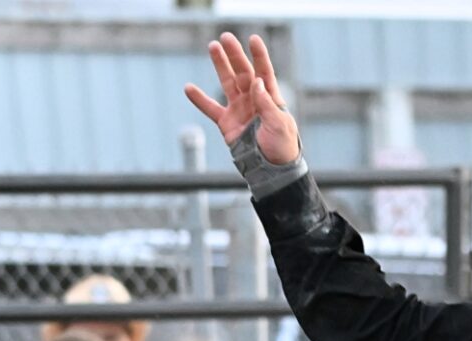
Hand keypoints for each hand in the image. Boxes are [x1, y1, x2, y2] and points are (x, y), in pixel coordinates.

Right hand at [186, 32, 300, 165]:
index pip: (264, 72)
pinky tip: (189, 88)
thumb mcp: (279, 126)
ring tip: (213, 47)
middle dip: (235, 55)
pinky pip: (211, 108)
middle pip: (243, 72)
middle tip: (226, 37)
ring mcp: (240, 110)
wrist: (271, 170)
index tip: (253, 39)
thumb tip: (257, 81)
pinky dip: (199, 99)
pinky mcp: (227, 123)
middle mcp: (254, 100)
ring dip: (220, 66)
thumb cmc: (282, 148)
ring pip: (227, 83)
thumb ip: (267, 104)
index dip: (259, 56)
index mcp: (271, 98)